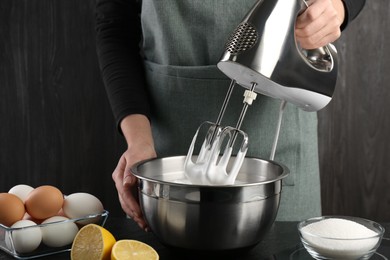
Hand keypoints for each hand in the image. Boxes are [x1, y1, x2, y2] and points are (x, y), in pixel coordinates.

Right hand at [112, 114, 156, 230]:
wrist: (141, 146)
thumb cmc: (139, 149)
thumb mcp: (136, 156)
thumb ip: (130, 170)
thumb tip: (126, 183)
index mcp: (119, 175)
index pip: (124, 193)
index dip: (131, 205)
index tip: (138, 213)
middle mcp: (121, 182)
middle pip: (124, 202)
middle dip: (133, 214)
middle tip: (143, 223)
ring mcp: (125, 185)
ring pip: (127, 203)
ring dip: (135, 214)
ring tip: (144, 224)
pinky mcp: (131, 187)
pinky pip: (132, 201)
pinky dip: (137, 209)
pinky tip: (143, 216)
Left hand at [295, 0, 344, 48]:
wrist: (328, 11)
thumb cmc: (315, 8)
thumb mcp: (307, 5)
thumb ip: (301, 12)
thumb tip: (292, 24)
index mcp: (324, 3)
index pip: (310, 16)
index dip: (299, 23)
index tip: (295, 24)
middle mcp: (331, 14)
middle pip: (309, 30)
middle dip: (298, 33)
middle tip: (295, 32)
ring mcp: (334, 25)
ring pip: (312, 39)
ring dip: (302, 40)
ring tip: (299, 36)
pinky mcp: (335, 34)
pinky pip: (318, 44)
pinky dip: (309, 45)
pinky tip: (306, 40)